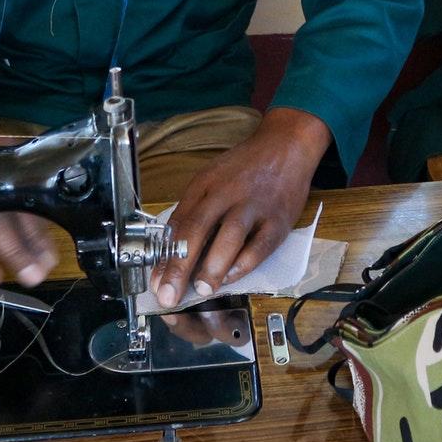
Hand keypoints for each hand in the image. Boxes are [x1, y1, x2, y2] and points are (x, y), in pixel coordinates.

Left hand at [152, 107, 329, 307]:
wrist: (285, 146)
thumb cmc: (244, 168)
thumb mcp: (211, 179)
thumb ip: (194, 209)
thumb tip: (173, 249)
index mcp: (205, 185)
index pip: (180, 223)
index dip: (165, 256)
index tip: (156, 283)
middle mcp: (227, 194)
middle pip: (199, 230)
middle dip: (181, 266)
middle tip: (169, 295)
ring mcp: (255, 206)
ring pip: (230, 237)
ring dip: (213, 266)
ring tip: (201, 289)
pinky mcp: (279, 219)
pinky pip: (261, 245)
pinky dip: (245, 263)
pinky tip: (231, 277)